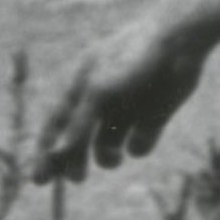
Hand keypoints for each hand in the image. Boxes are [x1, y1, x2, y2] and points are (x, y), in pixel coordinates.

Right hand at [32, 11, 206, 180]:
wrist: (179, 40)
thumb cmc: (131, 59)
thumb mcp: (99, 92)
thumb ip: (77, 124)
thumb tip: (55, 152)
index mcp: (80, 84)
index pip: (55, 123)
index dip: (44, 151)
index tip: (40, 180)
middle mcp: (101, 98)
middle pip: (79, 139)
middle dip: (74, 161)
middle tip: (77, 179)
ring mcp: (128, 107)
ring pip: (108, 145)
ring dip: (107, 157)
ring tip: (112, 160)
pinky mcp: (154, 114)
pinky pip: (141, 142)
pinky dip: (140, 146)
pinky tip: (141, 137)